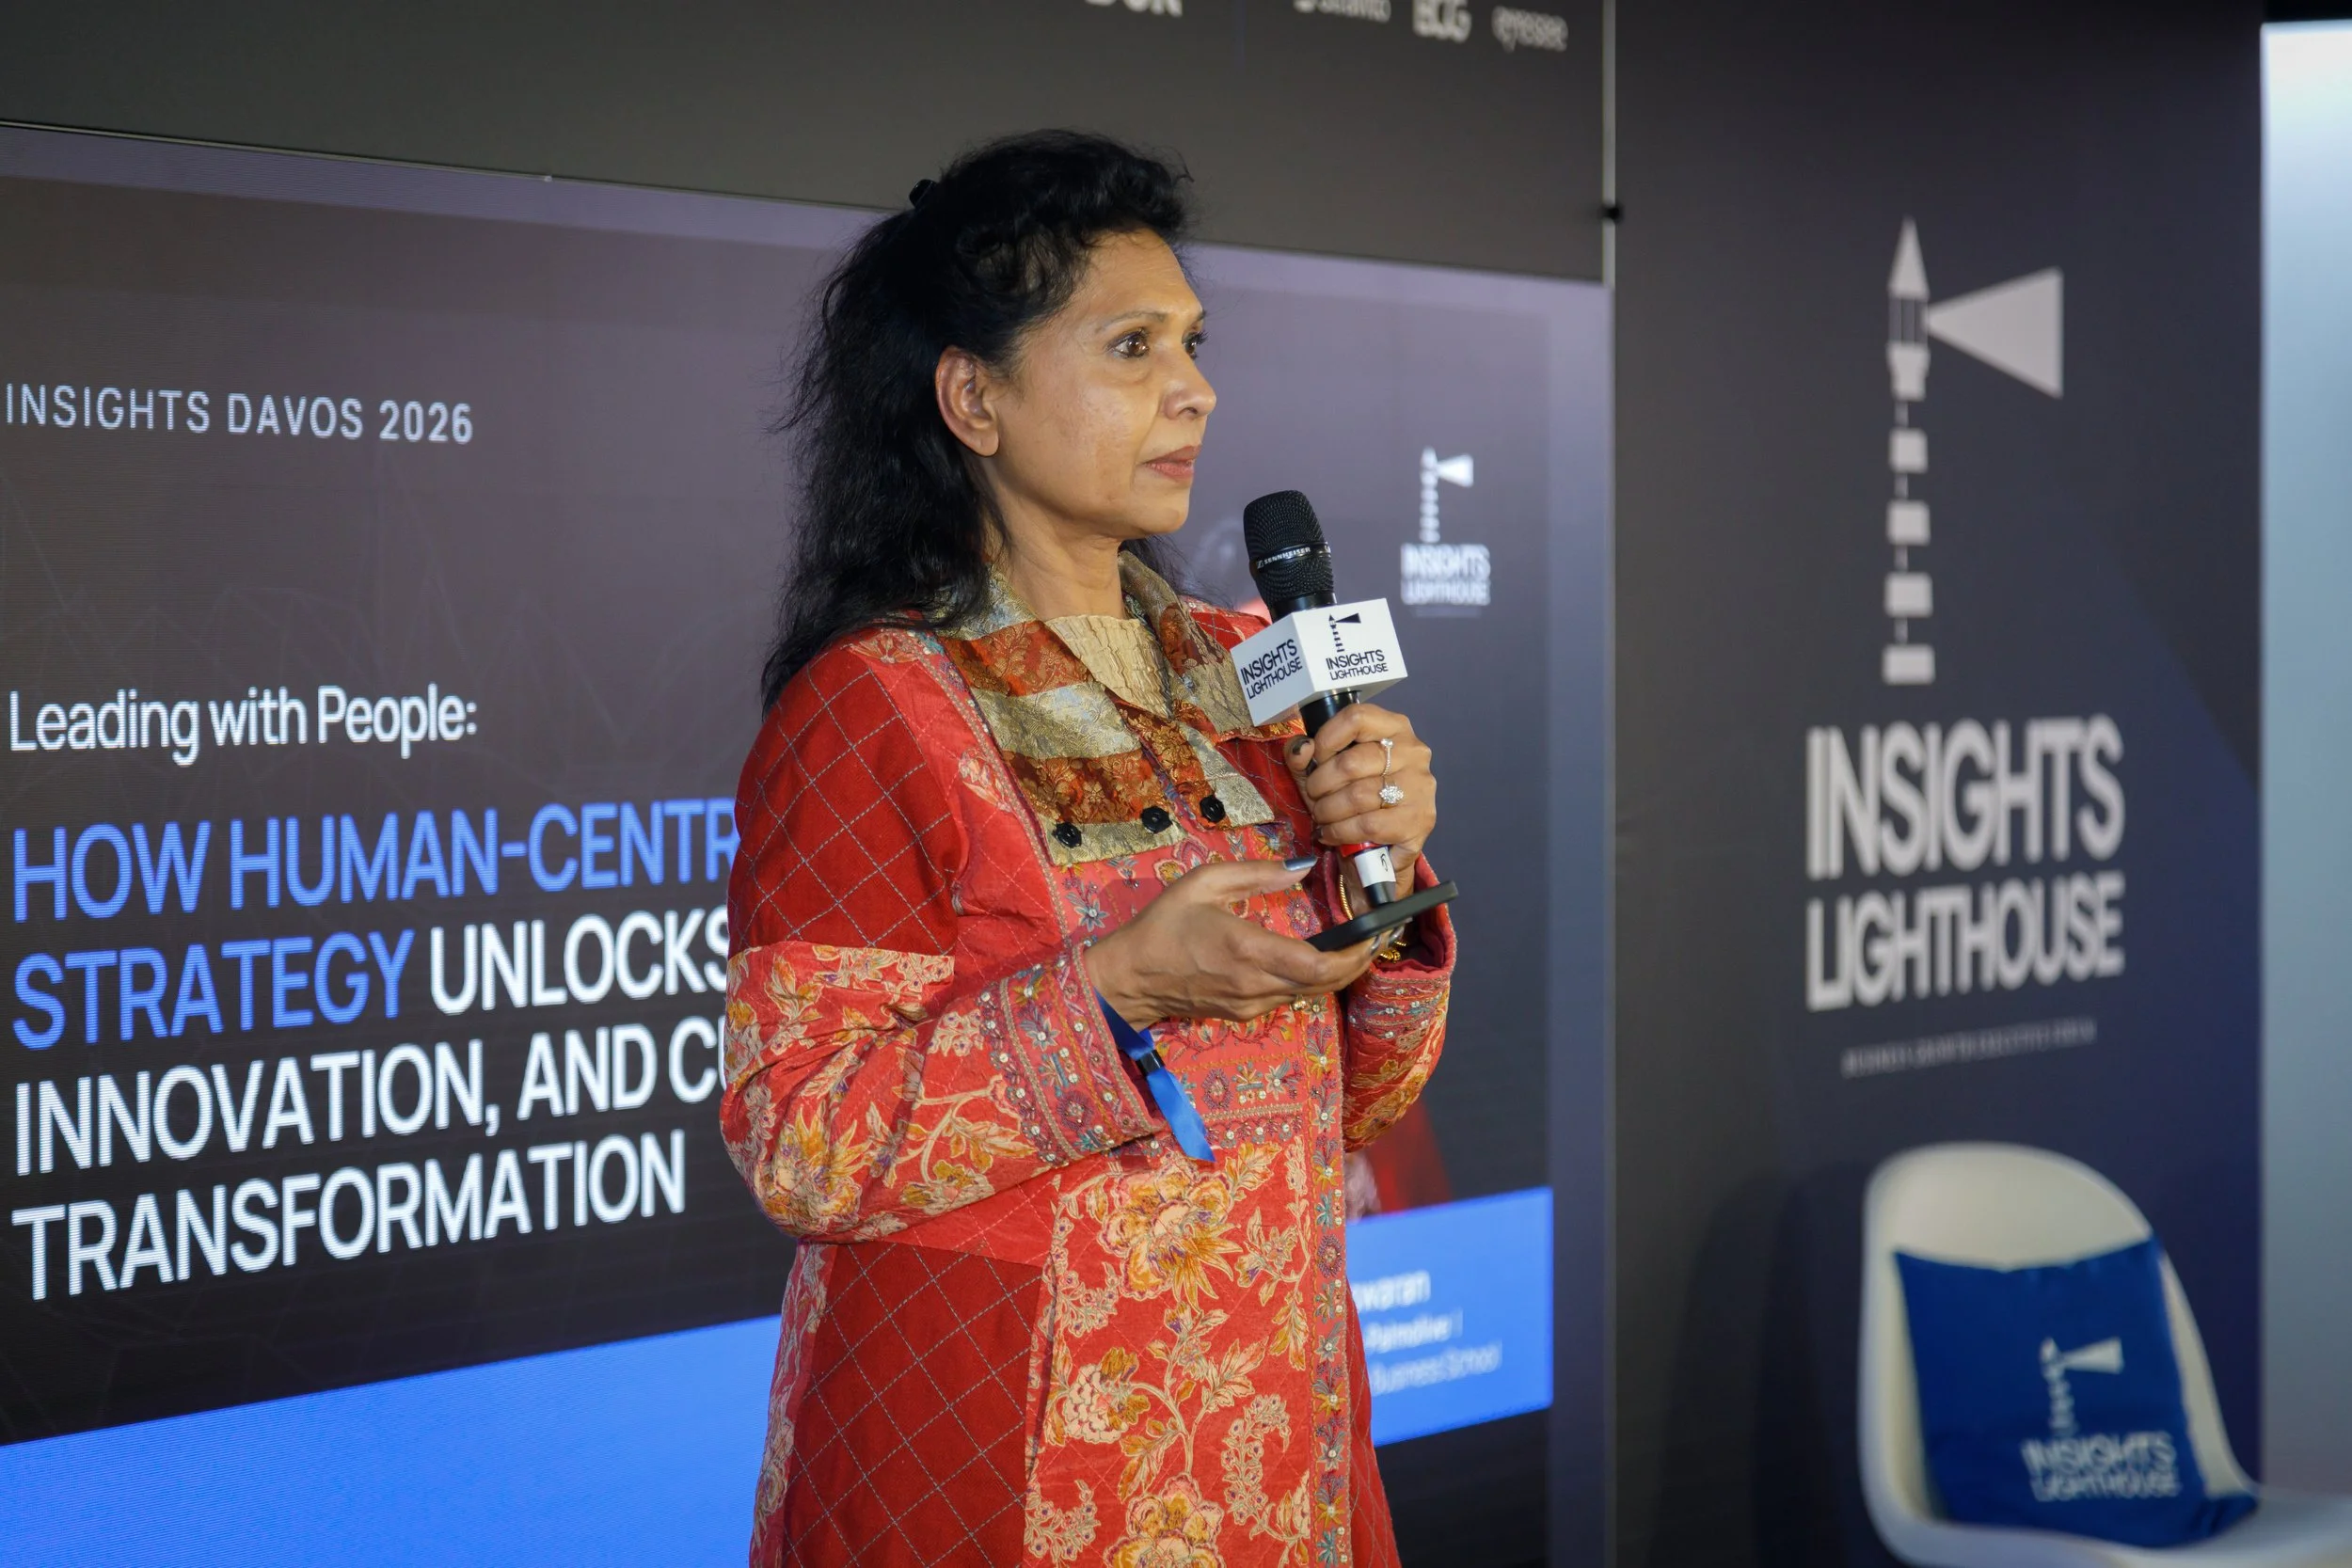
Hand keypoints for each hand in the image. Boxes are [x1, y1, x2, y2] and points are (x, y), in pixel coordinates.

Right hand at [1086, 860, 1376, 1028]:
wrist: (1130, 977)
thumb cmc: (1164, 925)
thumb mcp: (1203, 882)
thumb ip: (1256, 873)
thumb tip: (1301, 869)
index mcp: (1248, 949)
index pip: (1318, 966)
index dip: (1355, 955)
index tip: (1374, 934)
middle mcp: (1256, 984)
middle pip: (1326, 985)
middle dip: (1358, 963)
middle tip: (1378, 938)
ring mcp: (1252, 1004)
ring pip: (1311, 994)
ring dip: (1337, 973)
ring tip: (1356, 945)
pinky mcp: (1245, 1014)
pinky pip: (1290, 997)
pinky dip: (1311, 980)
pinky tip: (1317, 959)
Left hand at [1283, 703, 1436, 882]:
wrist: (1380, 846)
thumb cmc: (1351, 796)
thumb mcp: (1322, 769)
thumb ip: (1303, 754)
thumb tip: (1303, 749)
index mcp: (1393, 727)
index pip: (1356, 718)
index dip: (1325, 740)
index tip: (1315, 761)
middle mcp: (1413, 751)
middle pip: (1351, 763)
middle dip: (1320, 785)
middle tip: (1315, 797)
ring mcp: (1419, 786)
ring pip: (1357, 796)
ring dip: (1328, 811)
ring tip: (1322, 817)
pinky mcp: (1420, 820)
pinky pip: (1368, 824)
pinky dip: (1340, 831)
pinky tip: (1332, 833)